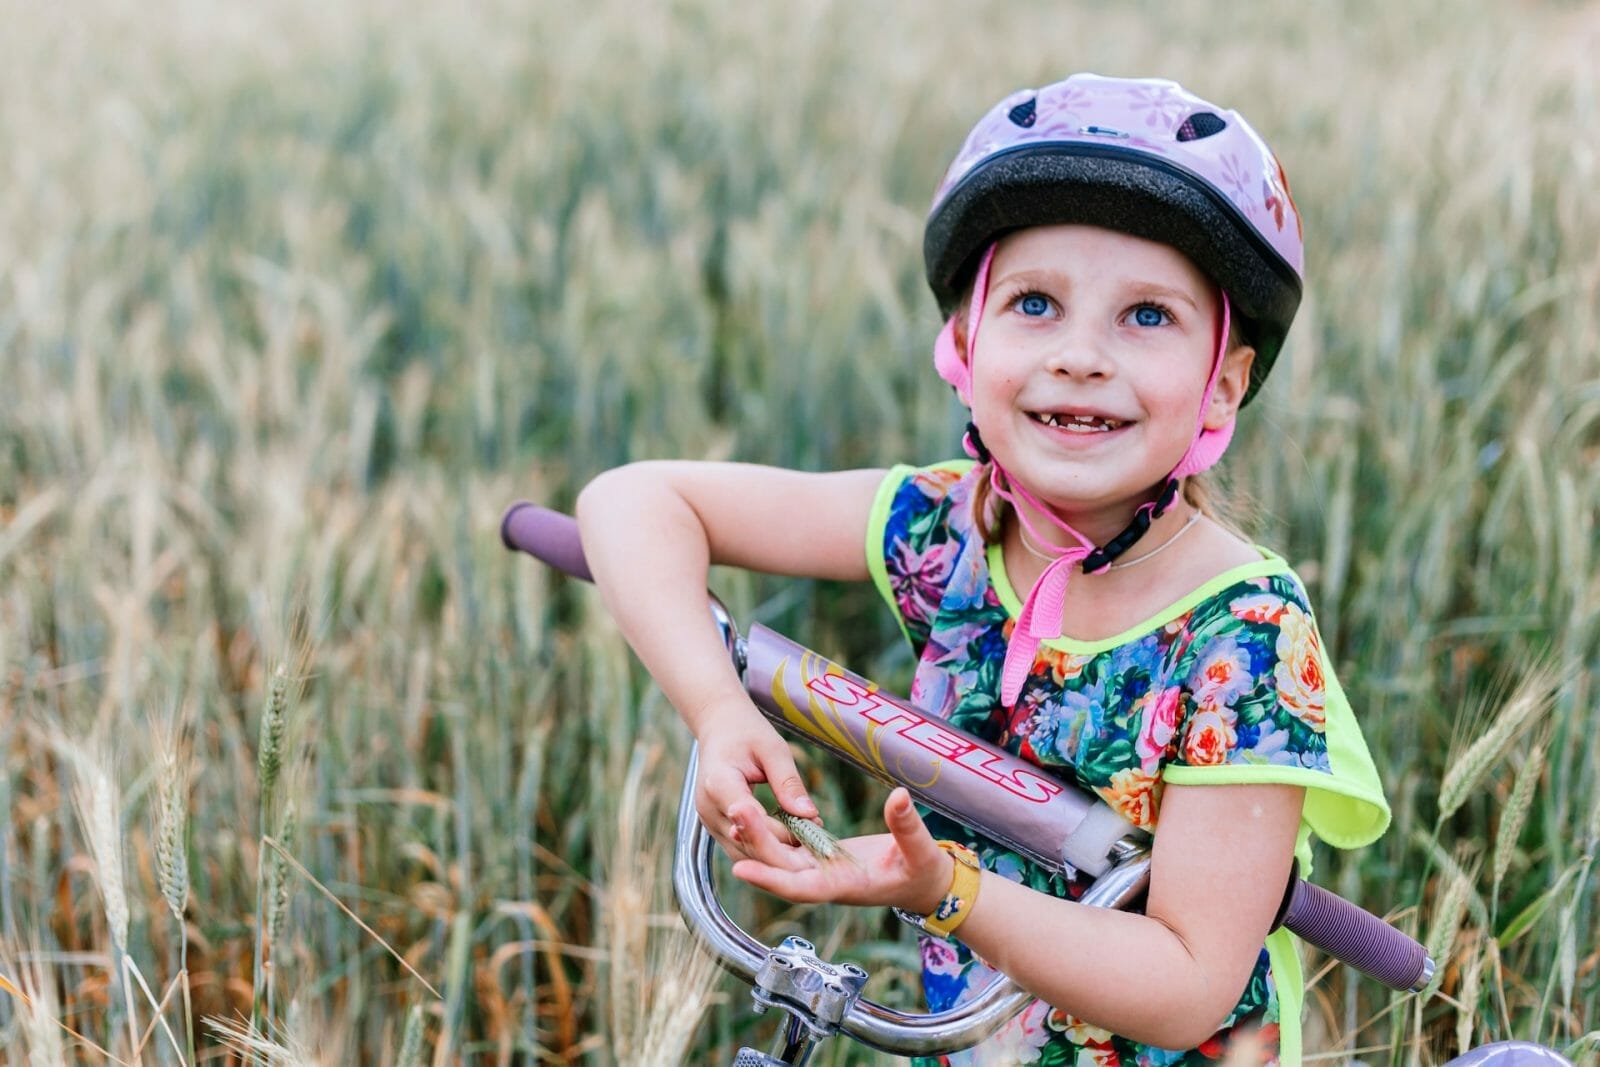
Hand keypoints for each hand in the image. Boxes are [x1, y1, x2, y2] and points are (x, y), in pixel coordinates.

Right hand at [694, 712, 819, 869]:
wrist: (719, 728)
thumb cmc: (747, 733)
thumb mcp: (774, 749)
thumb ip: (788, 782)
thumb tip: (809, 814)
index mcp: (718, 783)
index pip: (750, 820)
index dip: (782, 831)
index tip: (814, 829)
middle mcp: (708, 808)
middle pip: (746, 843)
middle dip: (782, 849)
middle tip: (816, 845)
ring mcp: (708, 821)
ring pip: (743, 854)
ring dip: (775, 855)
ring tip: (807, 847)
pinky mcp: (715, 827)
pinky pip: (741, 848)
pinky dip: (765, 850)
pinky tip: (790, 845)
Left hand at [730, 788, 955, 914]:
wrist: (926, 885)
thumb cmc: (925, 873)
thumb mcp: (921, 850)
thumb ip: (908, 826)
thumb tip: (899, 797)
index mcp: (844, 886)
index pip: (800, 887)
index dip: (770, 879)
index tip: (740, 867)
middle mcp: (825, 880)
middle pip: (782, 867)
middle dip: (756, 844)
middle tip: (735, 812)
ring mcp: (822, 869)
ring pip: (782, 855)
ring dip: (759, 836)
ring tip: (737, 808)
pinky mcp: (823, 856)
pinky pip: (791, 845)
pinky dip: (772, 832)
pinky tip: (753, 813)